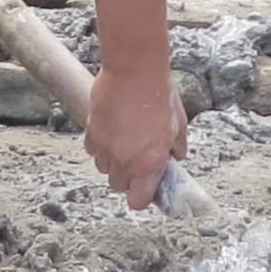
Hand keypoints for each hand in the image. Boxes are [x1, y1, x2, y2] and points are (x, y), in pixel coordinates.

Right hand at [87, 62, 187, 208]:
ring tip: (123, 142)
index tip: (146, 187)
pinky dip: (100, 145)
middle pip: (118, 186)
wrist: (134, 71)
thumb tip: (175, 157)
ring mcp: (106, 148)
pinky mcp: (92, 133)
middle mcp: (125, 160)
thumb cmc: (159, 94)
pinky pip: (93, 150)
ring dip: (113, 162)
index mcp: (149, 162)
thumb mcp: (178, 124)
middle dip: (128, 177)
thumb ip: (176, 147)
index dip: (141, 197)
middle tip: (136, 160)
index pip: (138, 201)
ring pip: (104, 169)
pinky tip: (111, 130)